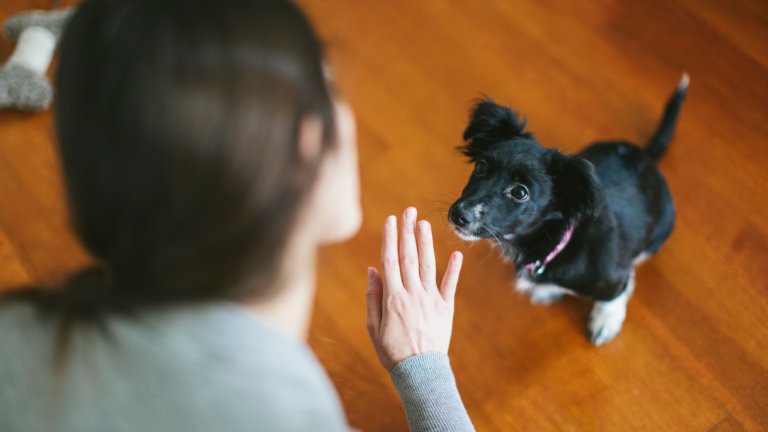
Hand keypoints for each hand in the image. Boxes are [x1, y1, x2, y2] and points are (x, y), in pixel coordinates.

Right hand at [366, 207, 462, 370]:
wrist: (419, 372)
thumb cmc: (392, 351)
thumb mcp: (373, 326)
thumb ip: (373, 296)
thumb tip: (373, 269)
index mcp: (392, 297)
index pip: (390, 260)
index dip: (390, 238)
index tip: (390, 220)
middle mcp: (412, 294)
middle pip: (408, 257)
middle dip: (408, 232)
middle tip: (409, 211)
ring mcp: (430, 300)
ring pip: (427, 265)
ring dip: (426, 242)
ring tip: (424, 223)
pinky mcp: (445, 308)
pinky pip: (449, 285)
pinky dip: (453, 269)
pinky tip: (456, 253)